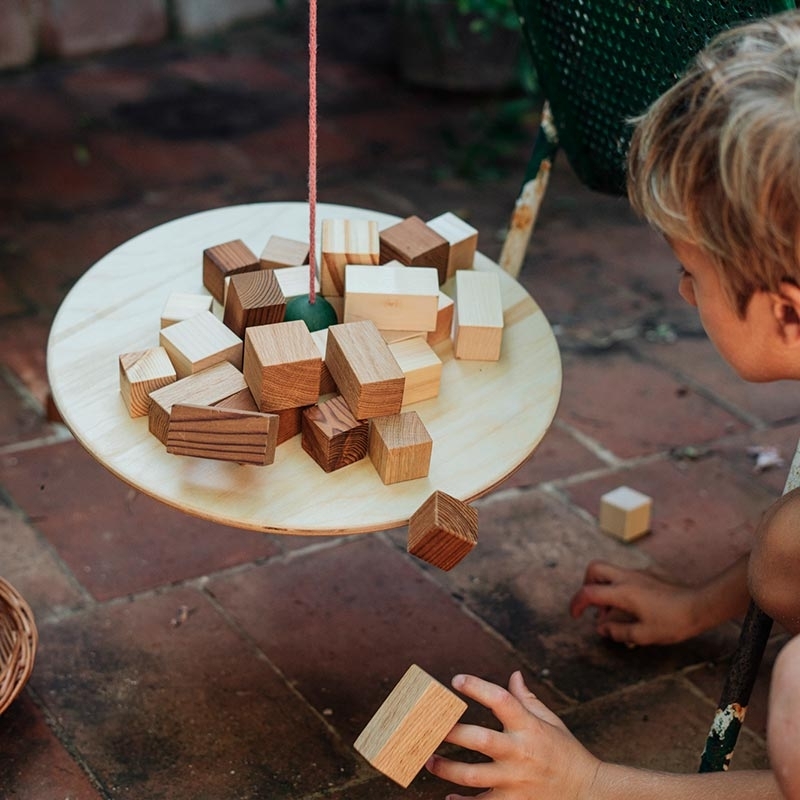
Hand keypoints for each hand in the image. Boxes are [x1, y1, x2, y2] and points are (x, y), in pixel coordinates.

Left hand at [425, 672, 599, 799]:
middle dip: (451, 732)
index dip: (477, 687)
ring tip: (428, 759)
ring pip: (472, 775)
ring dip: (446, 768)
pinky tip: (448, 796)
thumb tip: (513, 674)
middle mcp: (520, 752)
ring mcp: (516, 781)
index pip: (501, 700)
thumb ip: (527, 699)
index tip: (455, 680)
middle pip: (480, 739)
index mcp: (529, 726)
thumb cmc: (565, 752)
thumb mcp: (550, 721)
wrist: (588, 792)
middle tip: (428, 726)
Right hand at [569, 560, 701, 645]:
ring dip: (603, 589)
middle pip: (594, 569)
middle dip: (586, 585)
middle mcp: (626, 578)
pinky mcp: (647, 575)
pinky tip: (631, 608)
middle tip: (593, 605)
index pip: (589, 592)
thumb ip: (618, 631)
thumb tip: (601, 628)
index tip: (575, 615)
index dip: (576, 604)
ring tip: (613, 613)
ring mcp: (637, 574)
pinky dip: (618, 589)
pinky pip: (624, 577)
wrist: (700, 605)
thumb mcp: (644, 635)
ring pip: (609, 572)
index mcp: (622, 592)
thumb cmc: (673, 622)